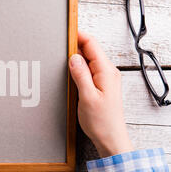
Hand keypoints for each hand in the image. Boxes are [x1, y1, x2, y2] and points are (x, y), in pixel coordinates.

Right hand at [69, 32, 133, 157]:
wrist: (111, 139)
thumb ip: (81, 74)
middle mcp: (108, 73)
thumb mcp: (87, 97)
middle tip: (59, 45)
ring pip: (89, 60)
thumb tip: (74, 57)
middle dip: (75, 45)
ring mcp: (106, 79)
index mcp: (106, 72)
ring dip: (77, 57)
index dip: (78, 35)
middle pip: (91, 50)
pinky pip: (90, 70)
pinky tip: (71, 72)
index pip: (92, 44)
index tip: (65, 32)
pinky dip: (80, 67)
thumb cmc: (102, 122)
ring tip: (62, 57)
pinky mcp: (102, 86)